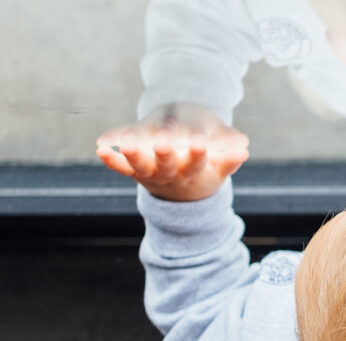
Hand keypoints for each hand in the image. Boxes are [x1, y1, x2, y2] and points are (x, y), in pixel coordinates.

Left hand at [95, 103, 249, 201]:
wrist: (182, 193)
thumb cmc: (204, 171)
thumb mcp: (219, 168)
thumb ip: (229, 159)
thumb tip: (244, 150)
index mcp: (192, 173)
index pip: (196, 163)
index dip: (197, 153)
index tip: (199, 142)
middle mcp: (170, 175)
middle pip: (166, 166)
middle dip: (164, 154)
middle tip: (162, 142)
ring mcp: (150, 174)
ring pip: (140, 167)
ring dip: (132, 156)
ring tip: (125, 145)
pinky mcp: (135, 172)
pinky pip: (122, 169)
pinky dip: (111, 161)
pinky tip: (100, 149)